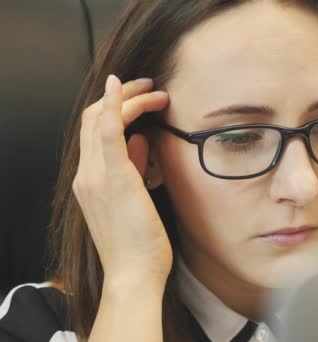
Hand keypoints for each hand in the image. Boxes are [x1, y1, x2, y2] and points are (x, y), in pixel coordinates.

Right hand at [73, 75, 171, 286]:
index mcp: (90, 182)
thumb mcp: (135, 200)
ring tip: (155, 91)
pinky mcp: (113, 178)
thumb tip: (141, 140)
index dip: (114, 109)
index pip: (95, 134)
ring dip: (130, 98)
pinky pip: (108, 132)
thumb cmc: (139, 244)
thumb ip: (134, 168)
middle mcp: (86, 175)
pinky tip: (121, 86)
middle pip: (94, 121)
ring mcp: (95, 176)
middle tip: (149, 86)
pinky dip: (114, 106)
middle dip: (123, 97)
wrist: (133, 274)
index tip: (140, 99)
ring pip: (101, 120)